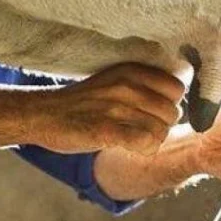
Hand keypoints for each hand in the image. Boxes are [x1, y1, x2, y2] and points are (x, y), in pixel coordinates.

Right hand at [32, 63, 184, 155]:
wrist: (43, 114)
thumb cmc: (82, 103)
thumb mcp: (113, 81)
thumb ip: (142, 86)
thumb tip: (177, 104)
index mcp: (131, 71)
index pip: (177, 88)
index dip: (170, 105)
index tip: (154, 114)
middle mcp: (126, 85)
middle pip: (172, 112)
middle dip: (162, 126)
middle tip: (142, 131)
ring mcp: (116, 107)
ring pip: (161, 130)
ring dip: (152, 141)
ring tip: (134, 140)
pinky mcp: (106, 130)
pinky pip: (146, 142)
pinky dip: (144, 149)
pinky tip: (130, 147)